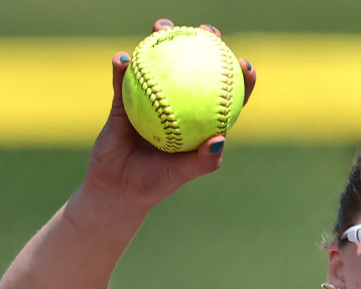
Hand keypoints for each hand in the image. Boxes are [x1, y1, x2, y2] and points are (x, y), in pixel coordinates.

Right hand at [80, 20, 258, 210]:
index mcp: (198, 120)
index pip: (224, 94)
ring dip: (159, 41)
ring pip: (158, 64)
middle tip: (206, 30)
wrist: (117, 190)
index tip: (243, 63)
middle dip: (202, 42)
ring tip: (161, 26)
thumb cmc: (155, 184)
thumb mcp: (182, 174)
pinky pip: (122, 80)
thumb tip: (221, 138)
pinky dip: (122, 67)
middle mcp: (177, 104)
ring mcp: (150, 99)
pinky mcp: (123, 101)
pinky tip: (123, 58)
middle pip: (193, 67)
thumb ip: (203, 160)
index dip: (237, 77)